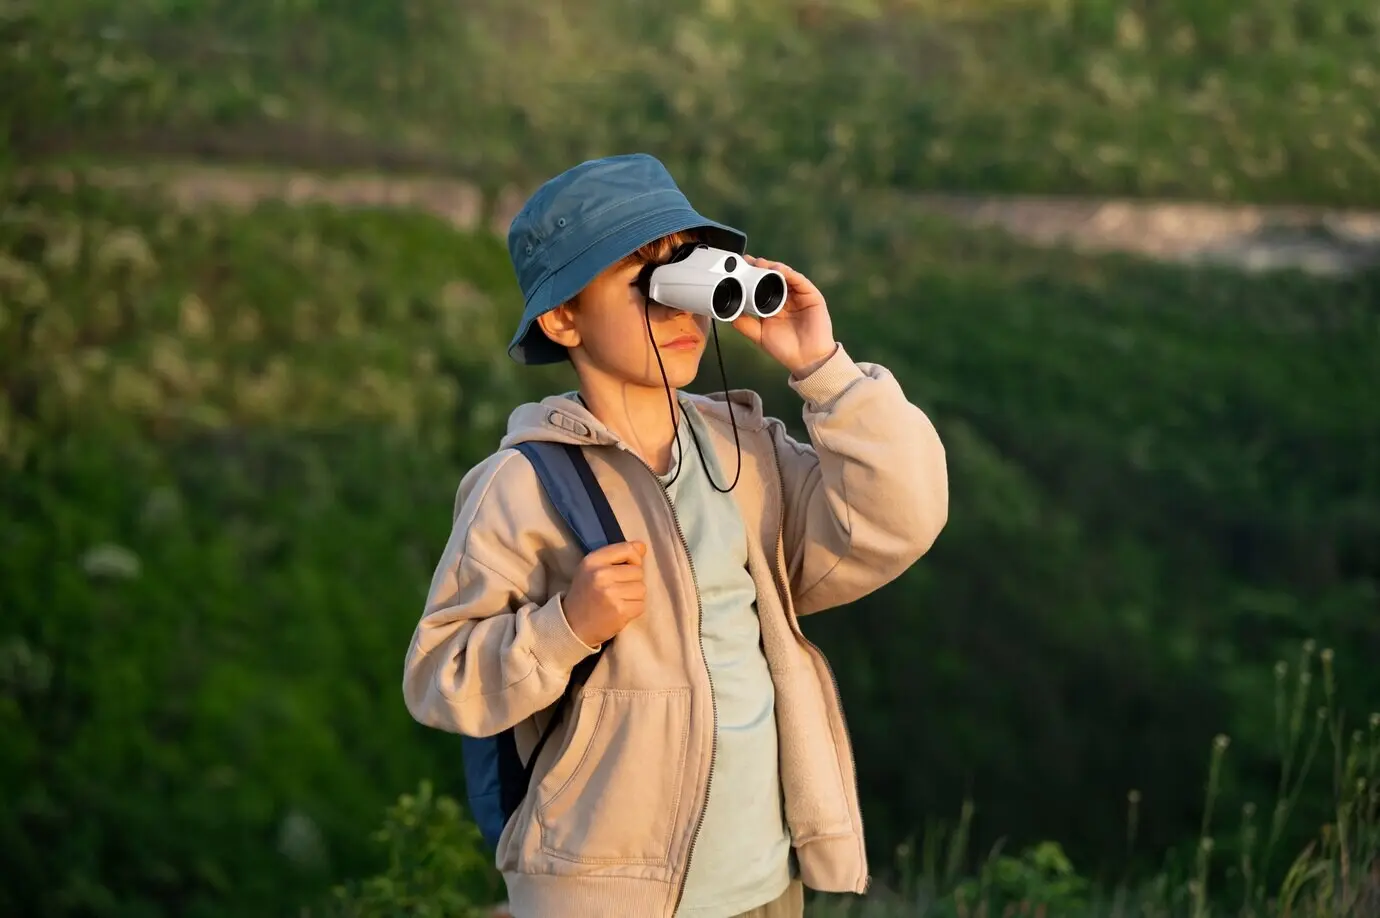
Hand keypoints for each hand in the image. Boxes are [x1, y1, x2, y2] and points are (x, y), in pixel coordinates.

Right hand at [562, 541, 647, 647]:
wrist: (573, 624)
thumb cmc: (586, 593)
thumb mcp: (593, 568)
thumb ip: (617, 555)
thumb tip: (642, 546)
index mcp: (593, 560)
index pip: (628, 549)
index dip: (634, 559)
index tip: (627, 568)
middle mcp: (601, 575)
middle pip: (638, 571)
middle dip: (633, 580)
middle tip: (618, 589)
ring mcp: (610, 594)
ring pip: (641, 588)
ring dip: (634, 596)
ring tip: (619, 600)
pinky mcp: (620, 611)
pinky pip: (641, 605)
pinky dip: (634, 608)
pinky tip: (621, 610)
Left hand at [733, 256, 837, 377]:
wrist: (806, 360)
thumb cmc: (785, 349)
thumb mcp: (759, 335)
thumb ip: (744, 324)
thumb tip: (728, 312)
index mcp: (774, 306)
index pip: (761, 286)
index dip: (751, 276)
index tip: (739, 268)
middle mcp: (786, 298)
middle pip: (772, 277)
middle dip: (759, 267)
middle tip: (747, 261)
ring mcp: (799, 296)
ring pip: (785, 275)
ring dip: (772, 267)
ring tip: (760, 264)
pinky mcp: (812, 296)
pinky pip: (800, 281)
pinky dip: (789, 273)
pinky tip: (778, 270)